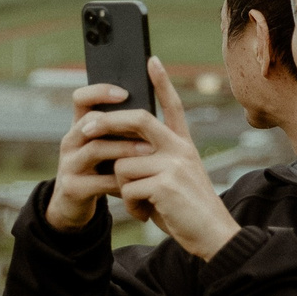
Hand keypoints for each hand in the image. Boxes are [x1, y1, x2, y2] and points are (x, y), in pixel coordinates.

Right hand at [46, 80, 149, 229]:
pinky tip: (139, 181)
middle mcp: (71, 141)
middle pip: (90, 121)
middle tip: (149, 124)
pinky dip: (121, 181)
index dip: (100, 91)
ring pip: (95, 149)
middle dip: (120, 122)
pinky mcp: (72, 188)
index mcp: (80, 127)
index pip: (81, 98)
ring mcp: (69, 164)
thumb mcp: (105, 146)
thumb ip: (120, 129)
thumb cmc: (98, 170)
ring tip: (149, 151)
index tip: (125, 93)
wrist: (72, 206)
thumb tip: (152, 108)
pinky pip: (98, 181)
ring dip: (124, 149)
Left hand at [108, 63, 242, 260]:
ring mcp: (174, 164)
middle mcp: (180, 149)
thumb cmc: (186, 209)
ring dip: (122, 187)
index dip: (162, 83)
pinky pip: (127, 187)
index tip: (151, 60)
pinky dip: (130, 204)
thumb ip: (153, 160)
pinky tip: (146, 213)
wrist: (213, 236)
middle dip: (106, 122)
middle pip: (137, 119)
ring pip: (123, 163)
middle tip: (84, 129)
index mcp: (183, 145)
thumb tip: (116, 148)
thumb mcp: (173, 178)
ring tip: (141, 202)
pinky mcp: (165, 184)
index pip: (173, 106)